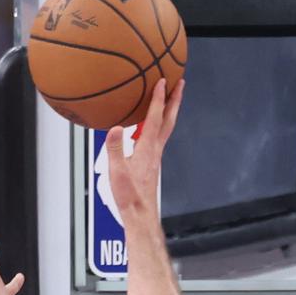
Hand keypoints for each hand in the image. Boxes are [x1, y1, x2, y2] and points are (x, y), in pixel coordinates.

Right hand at [105, 78, 183, 224]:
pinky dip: (160, 123)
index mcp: (147, 149)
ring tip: (171, 97)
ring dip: (169, 110)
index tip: (163, 81)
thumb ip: (115, 148)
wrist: (140, 213)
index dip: (158, 99)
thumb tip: (115, 128)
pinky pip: (159, 136)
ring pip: (166, 127)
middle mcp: (155, 149)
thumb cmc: (129, 196)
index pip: (154, 118)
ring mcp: (155, 155)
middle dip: (174, 100)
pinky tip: (153, 124)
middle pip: (168, 119)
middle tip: (180, 83)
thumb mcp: (117, 171)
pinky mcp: (152, 161)